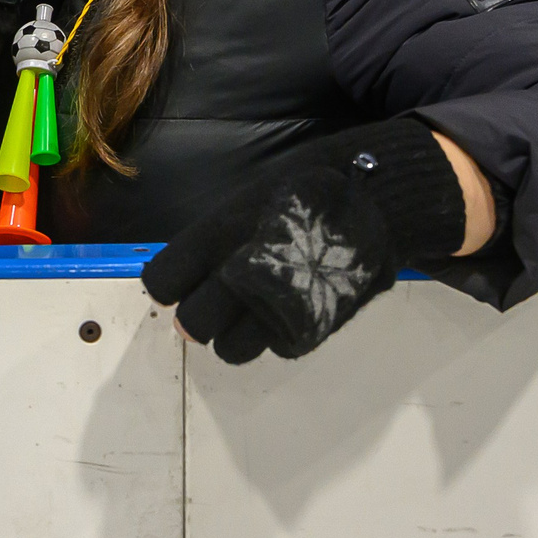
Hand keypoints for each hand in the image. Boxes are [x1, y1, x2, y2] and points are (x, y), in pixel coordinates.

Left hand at [141, 118, 474, 363]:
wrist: (373, 196)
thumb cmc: (304, 189)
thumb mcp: (247, 200)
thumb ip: (215, 240)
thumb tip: (189, 273)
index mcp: (218, 236)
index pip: (163, 280)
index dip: (168, 286)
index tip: (177, 285)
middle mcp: (241, 276)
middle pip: (194, 324)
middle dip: (196, 320)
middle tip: (210, 307)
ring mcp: (277, 305)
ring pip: (231, 348)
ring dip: (234, 336)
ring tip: (249, 314)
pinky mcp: (312, 326)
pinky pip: (278, 348)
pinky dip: (278, 336)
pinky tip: (288, 310)